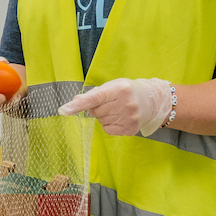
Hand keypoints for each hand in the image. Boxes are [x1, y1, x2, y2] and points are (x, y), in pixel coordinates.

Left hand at [57, 77, 174, 137]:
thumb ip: (95, 93)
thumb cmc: (128, 91)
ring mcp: (128, 118)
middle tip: (109, 103)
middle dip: (97, 108)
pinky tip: (118, 118)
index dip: (77, 105)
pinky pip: (107, 129)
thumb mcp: (113, 85)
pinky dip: (108, 124)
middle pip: (95, 111)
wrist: (152, 101)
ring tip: (117, 109)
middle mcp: (125, 104)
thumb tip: (76, 100)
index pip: (94, 98)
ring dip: (103, 116)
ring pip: (100, 121)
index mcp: (119, 89)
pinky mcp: (130, 129)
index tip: (63, 110)